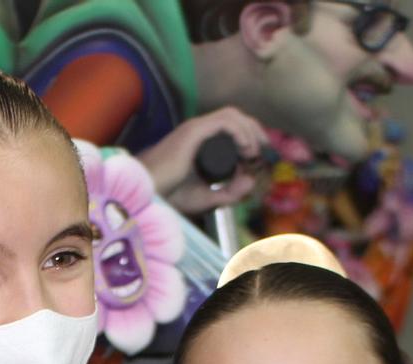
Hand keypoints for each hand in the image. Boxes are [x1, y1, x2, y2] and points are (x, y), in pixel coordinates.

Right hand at [136, 107, 267, 212]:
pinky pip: (225, 122)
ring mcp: (196, 128)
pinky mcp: (194, 131)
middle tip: (265, 150)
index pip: (231, 128)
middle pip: (235, 117)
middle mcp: (199, 130)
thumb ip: (229, 194)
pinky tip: (247, 149)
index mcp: (200, 142)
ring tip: (254, 152)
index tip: (258, 158)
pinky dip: (241, 132)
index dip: (250, 138)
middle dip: (254, 130)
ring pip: (233, 115)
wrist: (148, 194)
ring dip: (250, 131)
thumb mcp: (207, 198)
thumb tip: (251, 183)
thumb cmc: (170, 197)